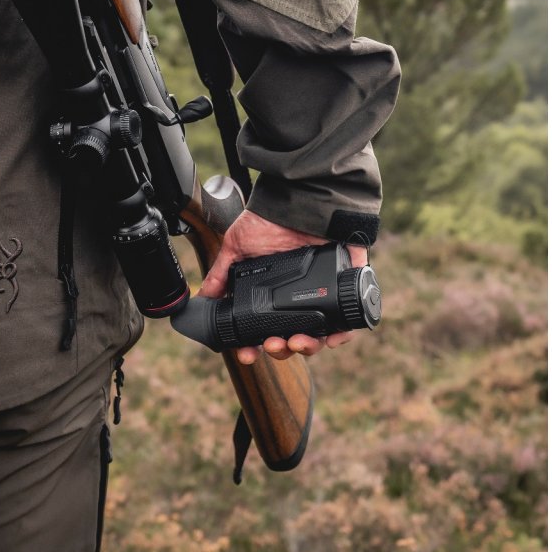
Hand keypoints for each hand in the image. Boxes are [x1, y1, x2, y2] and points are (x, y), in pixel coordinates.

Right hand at [196, 209, 367, 364]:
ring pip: (319, 334)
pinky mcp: (344, 285)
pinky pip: (348, 318)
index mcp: (273, 292)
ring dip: (307, 346)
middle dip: (281, 349)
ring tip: (296, 342)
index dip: (256, 345)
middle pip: (292, 337)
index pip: (266, 327)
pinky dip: (341, 333)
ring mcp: (322, 292)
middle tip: (272, 345)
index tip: (247, 353)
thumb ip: (222, 271)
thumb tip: (202, 296)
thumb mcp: (238, 245)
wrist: (301, 199)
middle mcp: (298, 295)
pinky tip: (330, 338)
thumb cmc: (270, 218)